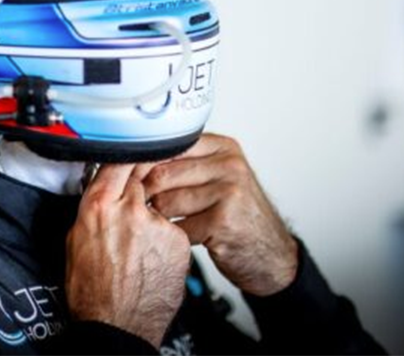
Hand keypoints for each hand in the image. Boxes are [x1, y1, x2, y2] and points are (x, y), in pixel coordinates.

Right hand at [65, 164, 191, 348]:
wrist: (117, 326)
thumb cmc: (92, 292)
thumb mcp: (76, 241)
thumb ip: (93, 208)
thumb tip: (101, 192)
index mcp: (100, 206)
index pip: (118, 160)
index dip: (126, 154)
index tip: (129, 152)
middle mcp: (130, 210)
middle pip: (143, 175)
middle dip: (141, 181)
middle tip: (137, 197)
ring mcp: (158, 225)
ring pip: (160, 203)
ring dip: (153, 213)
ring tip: (140, 241)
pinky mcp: (178, 242)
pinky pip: (173, 228)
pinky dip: (166, 238)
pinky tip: (154, 256)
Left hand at [141, 134, 298, 296]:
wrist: (273, 256)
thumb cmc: (239, 217)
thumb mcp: (220, 179)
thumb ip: (188, 164)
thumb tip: (135, 161)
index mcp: (224, 148)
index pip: (169, 147)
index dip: (143, 165)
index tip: (131, 180)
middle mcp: (229, 166)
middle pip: (163, 174)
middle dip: (145, 194)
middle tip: (138, 207)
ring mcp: (229, 192)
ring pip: (167, 201)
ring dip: (158, 218)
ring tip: (161, 224)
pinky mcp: (224, 222)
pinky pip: (179, 227)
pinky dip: (173, 238)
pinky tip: (179, 240)